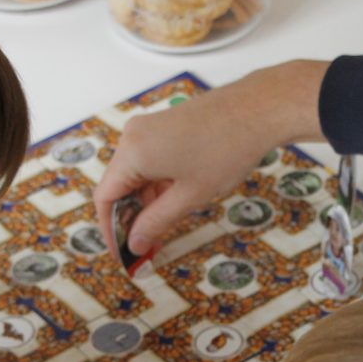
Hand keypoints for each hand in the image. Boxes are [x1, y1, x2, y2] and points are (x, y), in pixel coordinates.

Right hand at [94, 60, 329, 256]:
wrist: (257, 110)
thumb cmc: (226, 150)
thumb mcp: (189, 196)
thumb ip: (156, 222)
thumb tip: (134, 244)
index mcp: (132, 152)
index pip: (105, 197)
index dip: (111, 229)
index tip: (123, 252)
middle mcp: (133, 136)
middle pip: (119, 185)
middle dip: (132, 218)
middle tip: (147, 247)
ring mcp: (149, 128)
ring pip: (137, 174)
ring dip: (147, 203)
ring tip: (163, 230)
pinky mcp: (165, 126)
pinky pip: (150, 161)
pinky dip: (158, 184)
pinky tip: (174, 203)